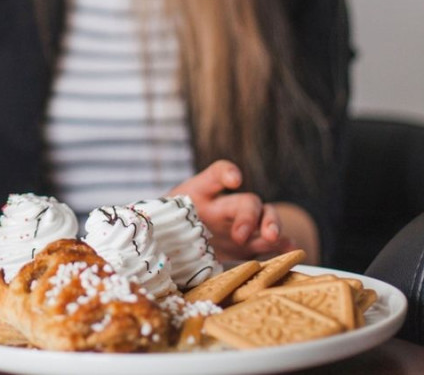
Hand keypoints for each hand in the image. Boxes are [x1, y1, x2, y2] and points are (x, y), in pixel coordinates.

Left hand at [165, 160, 295, 260]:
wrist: (176, 244)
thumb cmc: (166, 227)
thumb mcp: (158, 221)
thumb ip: (153, 221)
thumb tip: (134, 223)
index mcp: (200, 194)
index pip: (216, 175)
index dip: (226, 173)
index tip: (234, 179)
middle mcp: (224, 206)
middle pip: (246, 202)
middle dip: (248, 217)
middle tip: (241, 235)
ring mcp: (240, 224)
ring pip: (265, 217)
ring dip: (271, 226)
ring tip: (274, 239)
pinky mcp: (249, 244)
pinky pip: (270, 242)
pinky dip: (282, 245)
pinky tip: (290, 250)